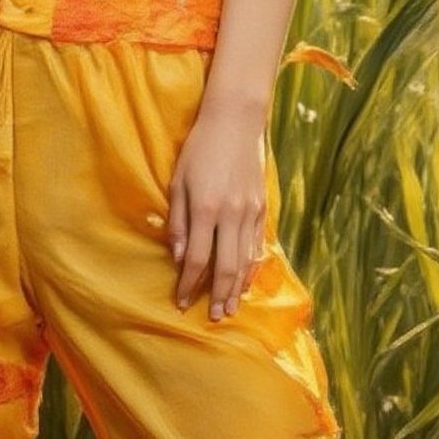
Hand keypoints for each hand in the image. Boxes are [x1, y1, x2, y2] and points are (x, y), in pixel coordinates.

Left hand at [167, 111, 266, 319]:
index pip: (195, 258)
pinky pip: (258, 245)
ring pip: (245, 260)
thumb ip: (177, 220)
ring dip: (237, 288)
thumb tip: (176, 256)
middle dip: (217, 296)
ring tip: (230, 309)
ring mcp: (250, 212)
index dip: (188, 284)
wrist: (235, 121)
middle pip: (225, 267)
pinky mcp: (263, 207)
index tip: (181, 302)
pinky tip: (245, 281)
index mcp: (205, 208)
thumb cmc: (199, 148)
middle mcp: (231, 214)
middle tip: (213, 318)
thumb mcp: (177, 180)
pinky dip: (252, 268)